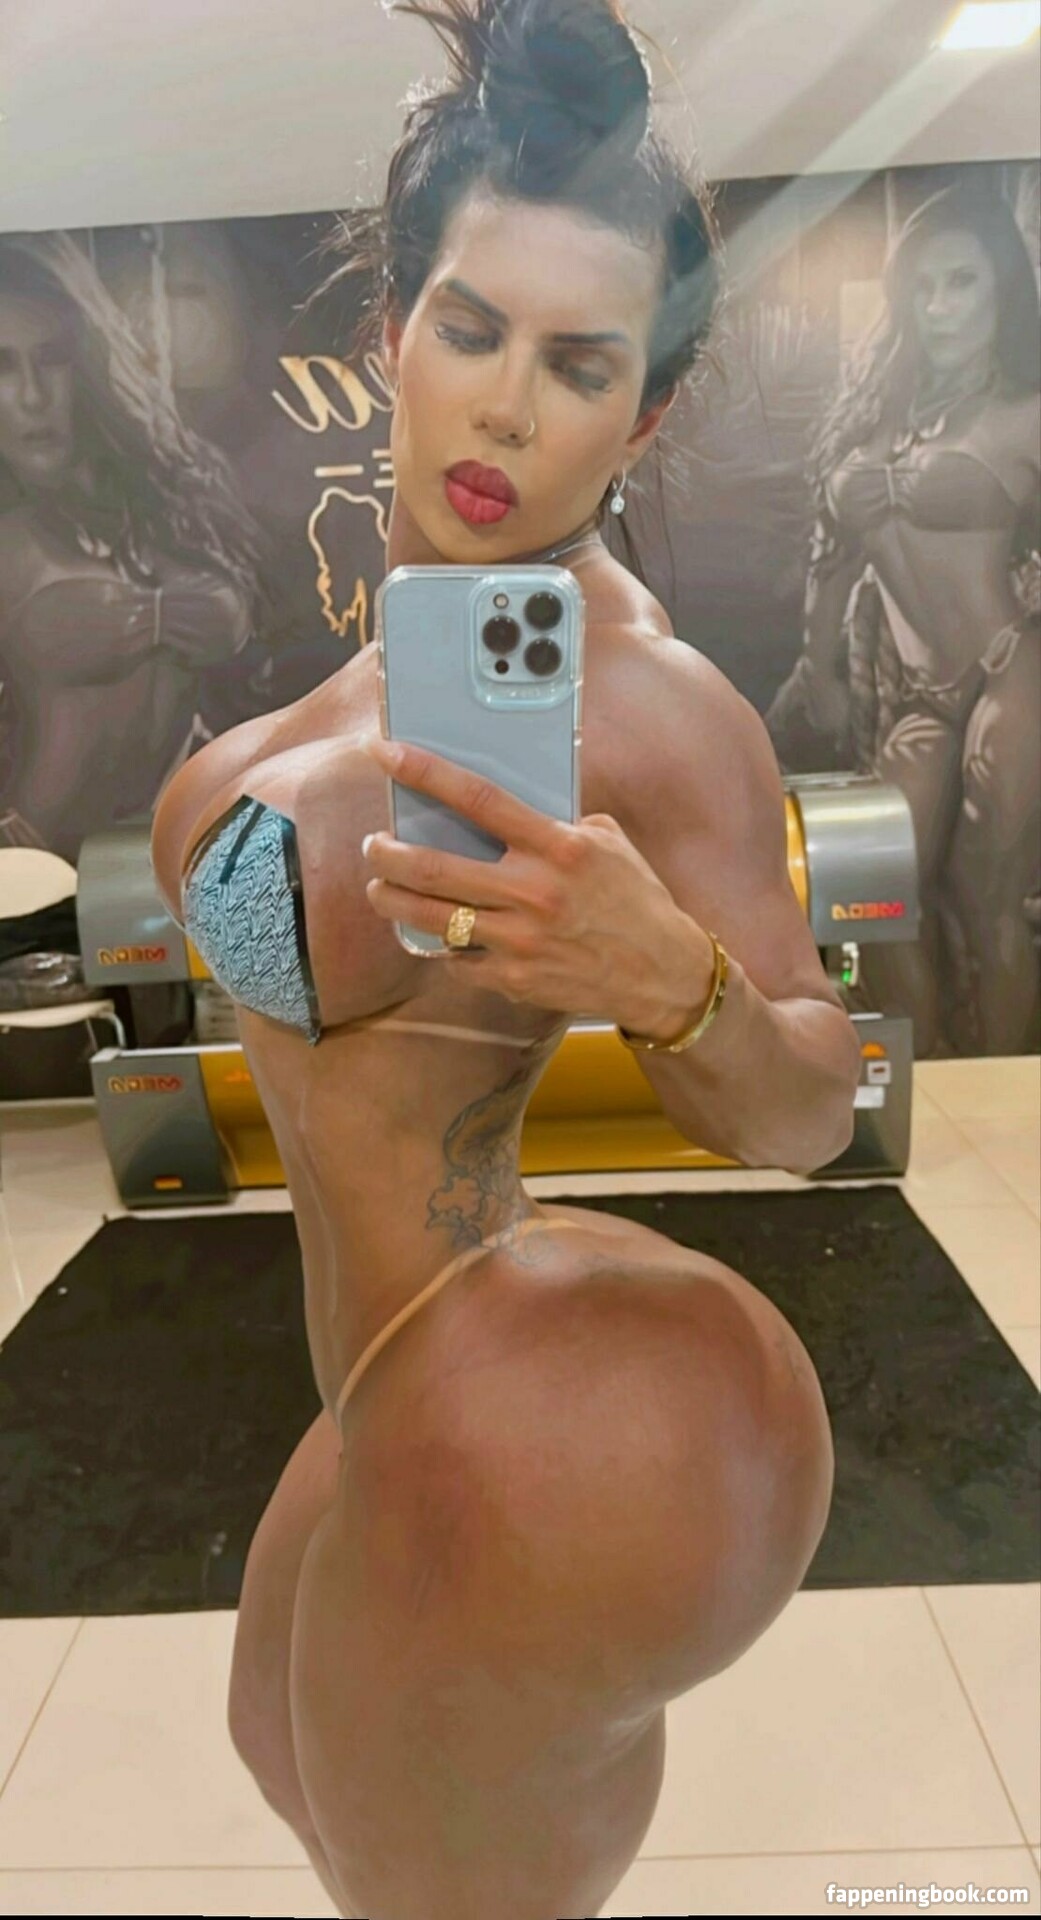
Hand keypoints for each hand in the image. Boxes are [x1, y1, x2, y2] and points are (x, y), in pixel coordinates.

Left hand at [362, 736, 713, 1036]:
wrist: (662, 973)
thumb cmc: (634, 899)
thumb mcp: (607, 843)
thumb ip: (555, 823)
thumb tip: (499, 808)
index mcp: (558, 847)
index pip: (478, 799)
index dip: (424, 772)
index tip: (387, 753)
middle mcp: (535, 891)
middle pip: (432, 867)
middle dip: (387, 853)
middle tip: (375, 844)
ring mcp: (521, 940)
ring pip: (430, 917)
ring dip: (391, 900)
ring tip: (380, 889)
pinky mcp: (515, 978)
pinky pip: (457, 958)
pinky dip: (440, 945)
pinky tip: (435, 934)